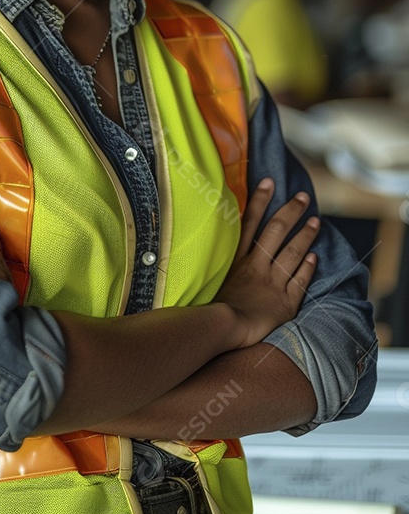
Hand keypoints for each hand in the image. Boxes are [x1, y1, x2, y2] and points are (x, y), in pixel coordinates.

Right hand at [214, 178, 318, 348]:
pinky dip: (308, 267)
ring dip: (305, 235)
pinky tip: (314, 257)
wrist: (223, 331)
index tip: (269, 182)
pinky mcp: (285, 303)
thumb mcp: (207, 279)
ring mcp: (272, 283)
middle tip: (303, 197)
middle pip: (276, 232)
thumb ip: (213, 262)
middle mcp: (256, 266)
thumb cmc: (209, 309)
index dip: (260, 201)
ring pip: (293, 253)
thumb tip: (199, 243)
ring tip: (316, 221)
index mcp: (236, 259)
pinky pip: (300, 281)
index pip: (250, 222)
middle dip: (291, 212)